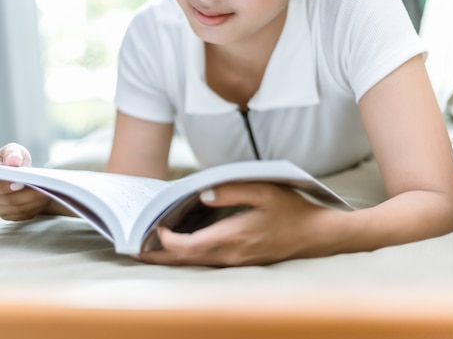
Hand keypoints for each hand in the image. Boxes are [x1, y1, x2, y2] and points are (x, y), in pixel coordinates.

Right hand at [0, 143, 51, 220]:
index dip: (4, 186)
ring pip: (14, 209)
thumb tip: (13, 162)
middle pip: (4, 200)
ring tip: (47, 193)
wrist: (18, 171)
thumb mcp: (13, 150)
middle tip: (42, 188)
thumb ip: (12, 153)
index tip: (21, 183)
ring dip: (32, 202)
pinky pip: (20, 215)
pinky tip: (44, 200)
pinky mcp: (6, 214)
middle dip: (25, 195)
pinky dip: (33, 208)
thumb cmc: (13, 158)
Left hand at [135, 183, 345, 265]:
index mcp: (234, 237)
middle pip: (187, 260)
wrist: (318, 237)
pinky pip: (207, 261)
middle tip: (134, 251)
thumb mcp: (265, 190)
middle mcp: (231, 255)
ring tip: (149, 250)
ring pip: (195, 263)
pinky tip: (179, 248)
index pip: (190, 246)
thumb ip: (232, 190)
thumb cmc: (292, 210)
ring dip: (171, 257)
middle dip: (159, 256)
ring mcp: (236, 261)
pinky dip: (187, 256)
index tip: (152, 227)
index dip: (167, 240)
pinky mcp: (240, 261)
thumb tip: (202, 195)